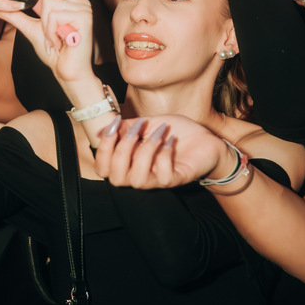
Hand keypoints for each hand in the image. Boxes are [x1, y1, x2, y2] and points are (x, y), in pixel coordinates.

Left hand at [0, 0, 95, 85]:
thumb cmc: (54, 53)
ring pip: (47, 2)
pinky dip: (49, 29)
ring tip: (52, 38)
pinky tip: (59, 40)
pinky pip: (53, 13)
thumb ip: (14, 13)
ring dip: (43, 24)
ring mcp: (81, 6)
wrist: (69, 74)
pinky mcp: (83, 16)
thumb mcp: (31, 29)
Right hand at [95, 113, 231, 187]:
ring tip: (158, 133)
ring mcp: (157, 180)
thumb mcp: (146, 124)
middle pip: (116, 178)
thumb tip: (100, 131)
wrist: (204, 138)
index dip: (103, 148)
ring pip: (137, 179)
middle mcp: (139, 175)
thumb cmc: (174, 132)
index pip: (103, 169)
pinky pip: (163, 176)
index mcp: (128, 163)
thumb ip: (125, 128)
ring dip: (145, 151)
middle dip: (122, 149)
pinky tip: (171, 141)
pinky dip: (165, 155)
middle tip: (138, 128)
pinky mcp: (175, 180)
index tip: (116, 124)